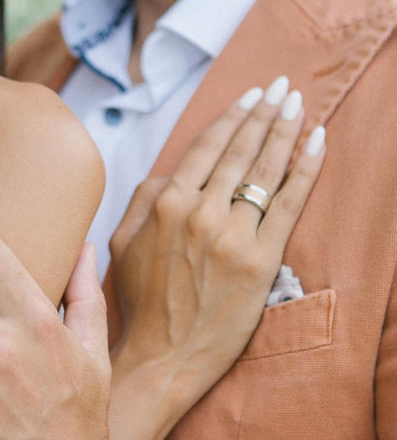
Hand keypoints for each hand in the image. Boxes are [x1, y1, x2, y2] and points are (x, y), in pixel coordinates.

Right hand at [109, 79, 325, 439]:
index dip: (232, 116)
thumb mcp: (121, 243)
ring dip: (286, 130)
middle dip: (265, 112)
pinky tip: (317, 142)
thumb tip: (172, 171)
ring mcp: (234, 236)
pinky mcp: (261, 260)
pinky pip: (290, 204)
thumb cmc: (140, 300)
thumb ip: (143, 199)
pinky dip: (306, 169)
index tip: (250, 95)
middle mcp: (201, 212)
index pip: (207, 147)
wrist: (163, 354)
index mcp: (165, 204)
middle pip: (242, 150)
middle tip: (282, 86)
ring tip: (299, 104)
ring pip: (267, 171)